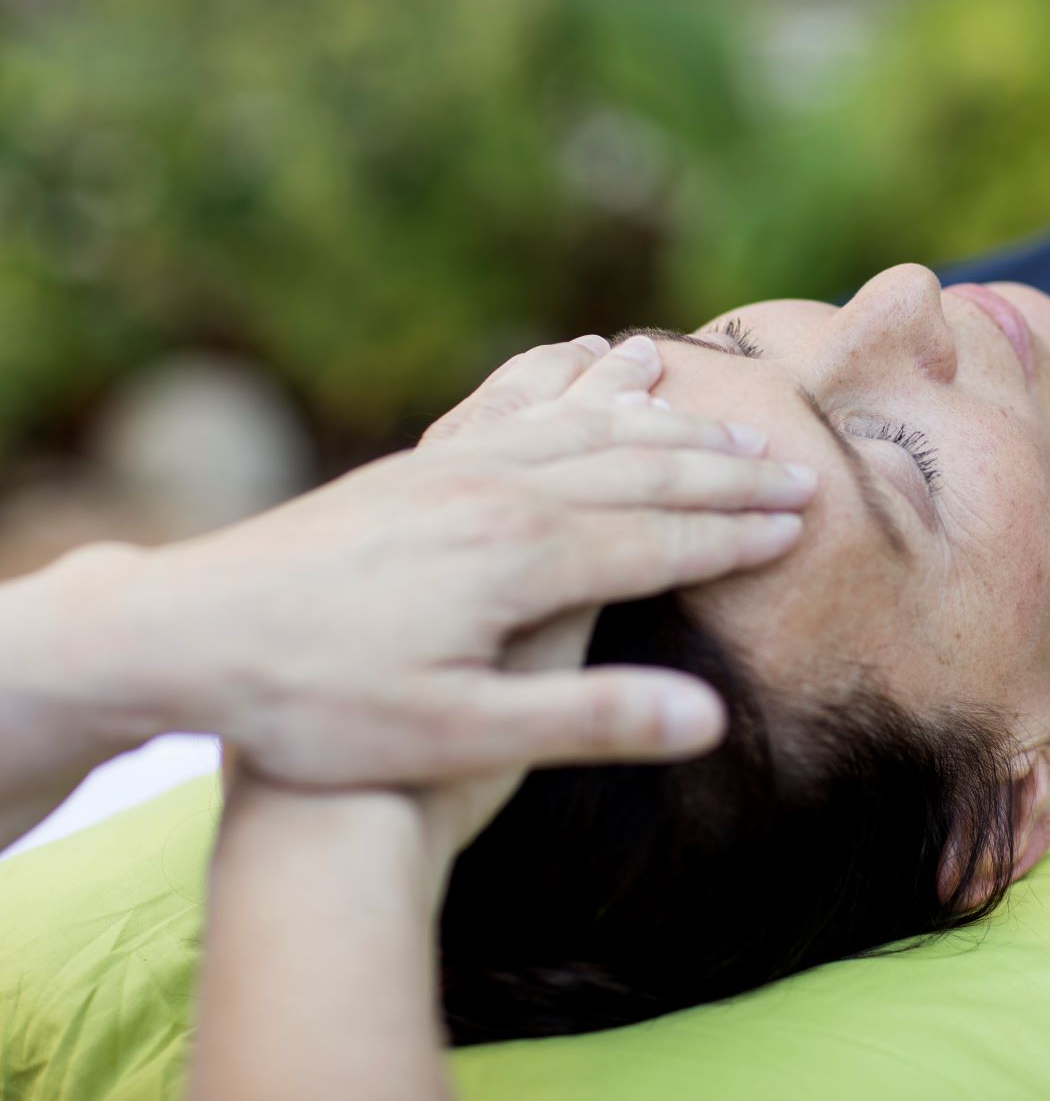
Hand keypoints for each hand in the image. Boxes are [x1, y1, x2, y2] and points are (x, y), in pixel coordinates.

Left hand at [40, 334, 811, 787]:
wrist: (189, 632)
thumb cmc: (321, 705)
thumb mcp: (455, 738)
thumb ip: (587, 721)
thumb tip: (711, 722)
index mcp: (524, 557)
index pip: (664, 535)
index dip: (739, 532)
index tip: (804, 523)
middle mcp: (501, 493)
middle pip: (644, 469)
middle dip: (728, 473)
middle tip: (800, 471)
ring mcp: (458, 467)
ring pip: (593, 429)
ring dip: (671, 424)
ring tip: (730, 417)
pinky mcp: (421, 461)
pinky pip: (525, 404)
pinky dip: (582, 386)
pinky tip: (598, 365)